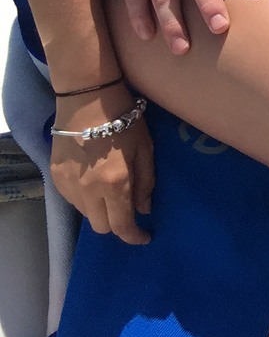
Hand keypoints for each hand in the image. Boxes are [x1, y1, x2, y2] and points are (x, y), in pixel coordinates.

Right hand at [49, 87, 153, 244]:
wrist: (87, 99)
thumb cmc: (124, 119)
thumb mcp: (145, 149)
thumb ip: (146, 182)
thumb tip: (144, 209)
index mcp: (115, 184)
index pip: (121, 225)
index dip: (134, 236)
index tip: (145, 237)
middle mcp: (88, 190)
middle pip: (101, 227)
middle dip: (117, 224)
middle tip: (129, 209)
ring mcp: (67, 185)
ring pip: (85, 214)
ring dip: (100, 210)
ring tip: (112, 189)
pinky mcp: (54, 177)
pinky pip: (72, 200)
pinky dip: (86, 198)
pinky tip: (95, 180)